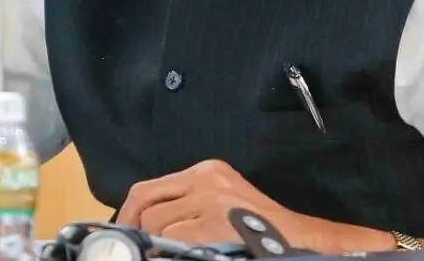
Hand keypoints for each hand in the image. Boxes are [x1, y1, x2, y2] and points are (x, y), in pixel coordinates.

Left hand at [115, 159, 391, 253]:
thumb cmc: (259, 228)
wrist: (296, 241)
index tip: (127, 229)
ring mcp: (208, 202)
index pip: (149, 188)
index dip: (132, 213)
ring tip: (176, 252)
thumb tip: (144, 224)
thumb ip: (187, 203)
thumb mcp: (221, 202)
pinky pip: (170, 242)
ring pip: (155, 226)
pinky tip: (189, 254)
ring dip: (159, 245)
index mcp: (208, 171)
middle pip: (145, 202)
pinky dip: (170, 254)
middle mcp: (205, 180)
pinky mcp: (210, 225)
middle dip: (136, 227)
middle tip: (136, 247)